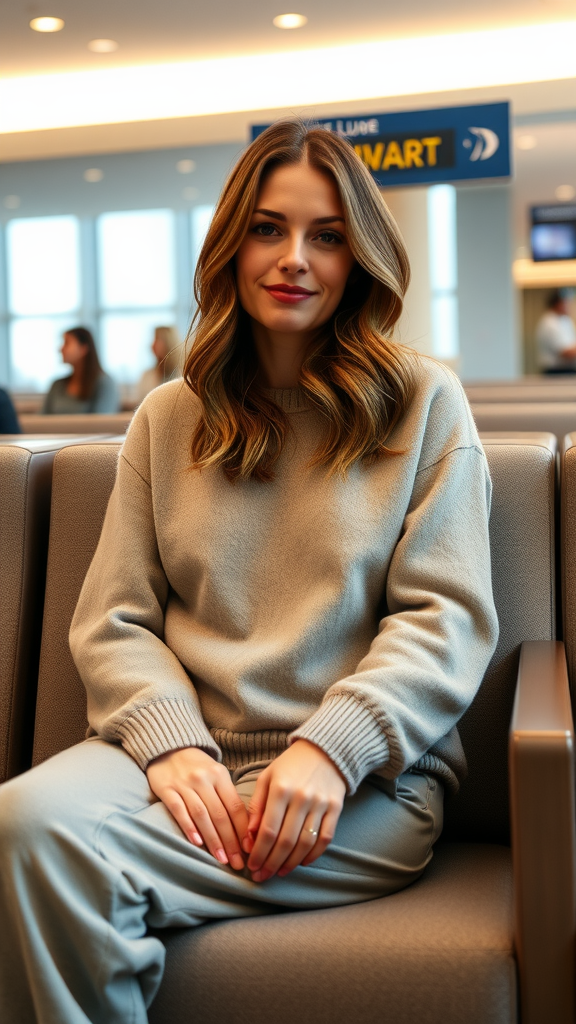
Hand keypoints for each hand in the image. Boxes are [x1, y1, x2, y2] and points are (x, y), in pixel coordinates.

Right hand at [146, 747, 248, 870]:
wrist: (169, 748)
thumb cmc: (198, 767)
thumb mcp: (217, 775)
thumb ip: (227, 797)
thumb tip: (245, 829)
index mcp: (220, 775)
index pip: (235, 806)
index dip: (244, 830)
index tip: (250, 849)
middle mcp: (204, 779)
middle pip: (220, 814)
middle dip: (231, 841)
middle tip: (238, 863)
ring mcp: (185, 784)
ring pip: (202, 815)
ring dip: (213, 840)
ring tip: (222, 859)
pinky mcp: (167, 789)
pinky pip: (179, 809)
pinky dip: (189, 826)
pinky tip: (197, 842)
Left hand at [245, 739, 345, 881]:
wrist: (325, 750)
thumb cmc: (290, 765)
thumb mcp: (267, 777)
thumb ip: (256, 806)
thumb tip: (248, 837)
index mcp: (281, 789)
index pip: (268, 830)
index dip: (259, 852)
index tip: (251, 866)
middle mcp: (301, 797)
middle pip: (286, 841)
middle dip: (271, 863)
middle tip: (262, 876)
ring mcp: (321, 803)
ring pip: (305, 843)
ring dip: (291, 863)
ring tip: (279, 872)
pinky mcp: (336, 808)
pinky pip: (326, 838)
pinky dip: (314, 854)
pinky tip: (302, 862)